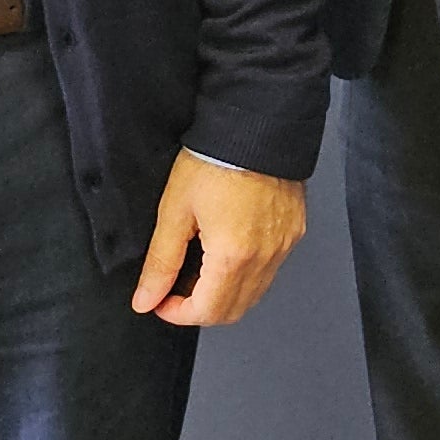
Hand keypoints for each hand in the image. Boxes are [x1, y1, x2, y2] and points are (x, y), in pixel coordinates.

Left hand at [132, 157, 309, 326]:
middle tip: (177, 288)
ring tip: (200, 268)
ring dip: (224, 294)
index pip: (206, 312)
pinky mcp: (294, 231)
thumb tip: (146, 299)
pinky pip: (270, 269)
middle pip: (233, 311)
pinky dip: (247, 274)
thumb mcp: (175, 211)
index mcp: (233, 256)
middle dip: (200, 309)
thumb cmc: (215, 160)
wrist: (255, 125)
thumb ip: (161, 262)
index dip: (177, 314)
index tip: (160, 300)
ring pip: (254, 293)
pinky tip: (228, 251)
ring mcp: (283, 245)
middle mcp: (265, 257)